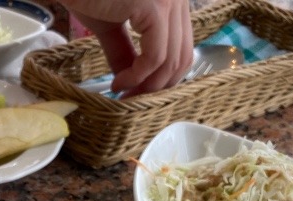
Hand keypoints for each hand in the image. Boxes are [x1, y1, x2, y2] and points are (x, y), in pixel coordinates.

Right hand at [61, 0, 192, 95]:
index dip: (163, 76)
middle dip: (157, 86)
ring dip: (147, 86)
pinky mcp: (155, 8)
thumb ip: (125, 51)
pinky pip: (155, 56)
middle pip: (182, 55)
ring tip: (123, 93)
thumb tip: (131, 79)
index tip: (137, 92)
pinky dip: (138, 76)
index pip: (182, 46)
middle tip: (131, 99)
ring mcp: (169, 0)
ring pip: (171, 59)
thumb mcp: (110, 27)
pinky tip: (119, 82)